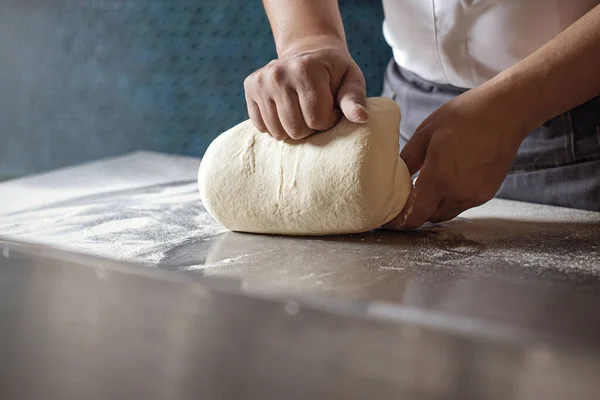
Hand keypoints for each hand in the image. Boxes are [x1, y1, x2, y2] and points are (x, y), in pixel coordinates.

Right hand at [244, 37, 368, 139]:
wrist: (308, 52)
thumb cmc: (334, 72)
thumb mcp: (351, 81)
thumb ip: (353, 100)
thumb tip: (361, 117)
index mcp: (305, 69)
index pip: (316, 120)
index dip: (328, 121)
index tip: (332, 108)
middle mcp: (278, 73)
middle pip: (296, 130)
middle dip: (311, 128)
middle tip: (316, 110)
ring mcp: (261, 81)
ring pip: (278, 132)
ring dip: (293, 129)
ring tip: (302, 110)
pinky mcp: (250, 88)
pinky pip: (262, 127)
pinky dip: (276, 126)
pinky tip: (285, 110)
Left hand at [386, 85, 528, 229]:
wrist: (506, 112)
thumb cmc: (464, 116)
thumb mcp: (426, 133)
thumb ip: (408, 159)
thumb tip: (392, 176)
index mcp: (439, 179)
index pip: (414, 216)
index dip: (399, 222)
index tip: (389, 219)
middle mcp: (458, 193)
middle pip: (429, 218)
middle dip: (415, 213)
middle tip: (404, 201)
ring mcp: (475, 196)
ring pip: (446, 213)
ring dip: (433, 208)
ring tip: (424, 191)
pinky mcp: (487, 193)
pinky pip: (462, 205)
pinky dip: (450, 200)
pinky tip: (447, 182)